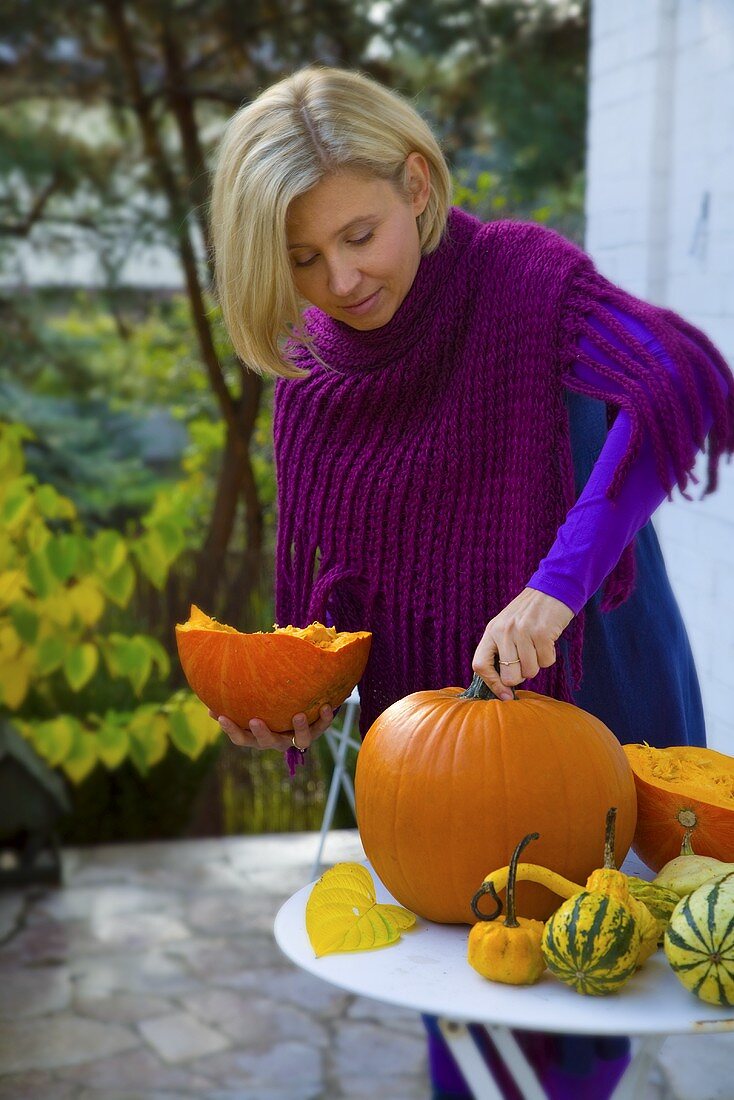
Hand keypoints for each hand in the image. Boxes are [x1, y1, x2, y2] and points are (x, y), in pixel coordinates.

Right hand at [208, 705, 333, 751]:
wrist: (302, 713)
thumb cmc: (270, 706)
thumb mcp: (254, 703)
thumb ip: (239, 697)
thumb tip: (211, 680)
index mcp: (259, 735)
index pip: (241, 738)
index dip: (231, 729)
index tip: (221, 717)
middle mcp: (277, 740)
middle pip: (267, 742)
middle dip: (261, 733)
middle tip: (255, 720)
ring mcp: (297, 737)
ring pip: (300, 739)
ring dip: (299, 728)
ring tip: (299, 715)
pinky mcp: (316, 730)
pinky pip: (322, 727)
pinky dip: (325, 718)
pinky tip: (327, 706)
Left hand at [472, 587, 573, 699]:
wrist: (554, 589)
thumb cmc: (530, 613)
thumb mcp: (507, 626)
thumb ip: (501, 650)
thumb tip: (504, 686)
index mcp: (492, 631)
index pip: (480, 665)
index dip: (492, 684)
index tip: (505, 694)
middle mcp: (504, 631)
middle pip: (509, 676)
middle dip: (521, 676)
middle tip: (527, 660)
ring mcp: (522, 632)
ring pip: (530, 672)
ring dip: (537, 664)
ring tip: (538, 645)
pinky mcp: (542, 633)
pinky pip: (546, 662)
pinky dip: (550, 656)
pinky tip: (548, 640)